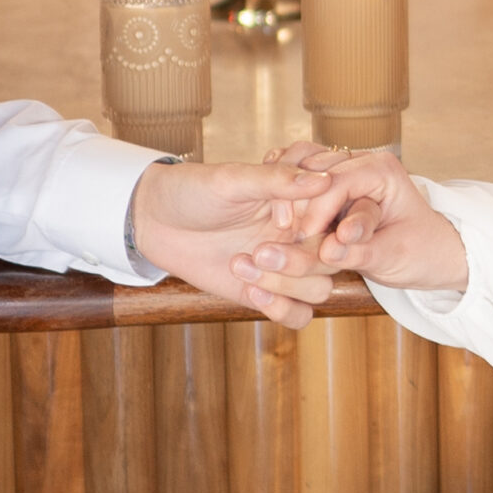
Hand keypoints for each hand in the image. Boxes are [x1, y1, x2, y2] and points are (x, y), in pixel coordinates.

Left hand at [129, 156, 337, 327]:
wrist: (154, 220)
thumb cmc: (193, 190)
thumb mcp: (232, 180)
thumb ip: (277, 181)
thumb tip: (324, 178)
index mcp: (299, 201)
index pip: (338, 218)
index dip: (324, 227)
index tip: (289, 225)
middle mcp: (297, 234)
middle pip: (332, 260)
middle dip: (299, 261)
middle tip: (260, 249)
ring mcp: (283, 265)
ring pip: (318, 289)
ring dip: (286, 284)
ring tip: (242, 263)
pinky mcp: (264, 291)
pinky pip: (298, 314)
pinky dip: (282, 309)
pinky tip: (251, 289)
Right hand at [243, 143, 467, 296]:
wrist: (430, 253)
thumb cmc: (420, 251)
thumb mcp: (393, 257)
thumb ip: (359, 253)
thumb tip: (327, 252)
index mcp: (382, 169)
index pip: (337, 181)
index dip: (316, 210)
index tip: (302, 239)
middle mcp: (361, 162)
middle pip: (314, 174)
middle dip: (299, 207)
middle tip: (286, 241)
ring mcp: (344, 172)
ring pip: (302, 176)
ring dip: (290, 205)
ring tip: (284, 237)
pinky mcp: (331, 187)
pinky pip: (301, 186)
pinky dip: (288, 203)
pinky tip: (279, 227)